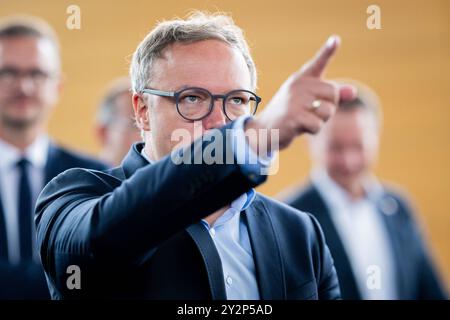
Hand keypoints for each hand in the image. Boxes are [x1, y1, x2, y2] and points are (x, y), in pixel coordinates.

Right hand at [245, 35, 356, 151]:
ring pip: (327, 111)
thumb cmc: (291, 114)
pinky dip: (312, 130)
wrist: (265, 129)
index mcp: (302, 79)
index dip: (328, 51)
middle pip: (334, 93)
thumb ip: (331, 97)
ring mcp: (295, 100)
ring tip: (303, 120)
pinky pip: (317, 125)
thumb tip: (353, 92)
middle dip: (329, 108)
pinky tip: (298, 128)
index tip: (336, 39)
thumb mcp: (311, 103)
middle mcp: (298, 85)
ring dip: (320, 121)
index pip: (318, 63)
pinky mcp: (293, 116)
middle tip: (310, 112)